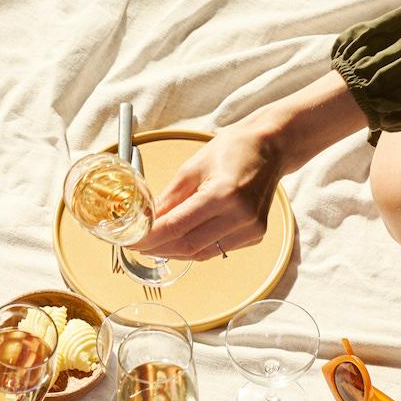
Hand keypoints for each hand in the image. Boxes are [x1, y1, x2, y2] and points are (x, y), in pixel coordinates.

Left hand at [132, 119, 285, 261]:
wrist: (271, 148)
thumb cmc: (234, 149)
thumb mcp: (192, 168)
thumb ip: (168, 199)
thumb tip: (145, 220)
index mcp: (223, 195)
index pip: (176, 226)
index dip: (149, 238)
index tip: (129, 241)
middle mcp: (240, 216)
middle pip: (187, 246)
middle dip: (158, 248)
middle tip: (136, 244)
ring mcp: (250, 229)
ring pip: (201, 253)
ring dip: (174, 251)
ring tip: (154, 244)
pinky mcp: (255, 236)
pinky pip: (216, 250)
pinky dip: (194, 248)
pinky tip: (181, 240)